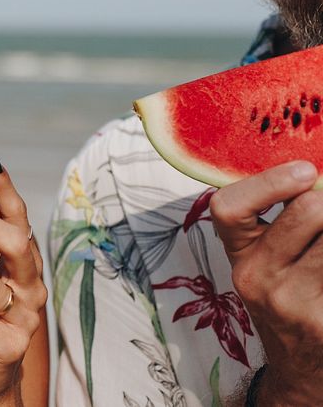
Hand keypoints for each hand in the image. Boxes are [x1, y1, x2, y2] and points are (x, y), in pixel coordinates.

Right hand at [208, 161, 321, 406]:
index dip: (268, 183)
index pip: (229, 208)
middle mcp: (257, 278)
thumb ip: (280, 220)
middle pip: (309, 210)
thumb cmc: (291, 302)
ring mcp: (294, 303)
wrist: (304, 371)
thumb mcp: (269, 263)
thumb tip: (314, 175)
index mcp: (241, 256)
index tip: (305, 171)